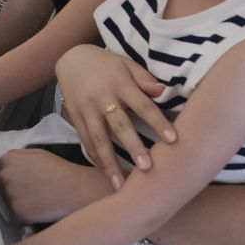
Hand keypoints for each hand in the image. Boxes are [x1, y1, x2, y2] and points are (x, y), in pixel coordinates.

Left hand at [0, 149, 113, 224]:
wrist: (77, 190)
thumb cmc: (60, 171)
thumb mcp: (37, 154)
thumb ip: (17, 159)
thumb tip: (6, 168)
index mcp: (8, 159)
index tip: (7, 187)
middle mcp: (5, 175)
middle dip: (9, 193)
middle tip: (29, 196)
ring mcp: (10, 194)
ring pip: (7, 204)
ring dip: (18, 206)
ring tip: (38, 203)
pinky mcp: (17, 212)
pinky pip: (16, 218)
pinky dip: (24, 219)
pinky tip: (39, 213)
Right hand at [54, 44, 174, 188]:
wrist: (70, 58)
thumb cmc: (106, 63)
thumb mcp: (126, 64)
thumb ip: (144, 79)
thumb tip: (163, 92)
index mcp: (120, 84)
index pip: (143, 105)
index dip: (158, 122)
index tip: (173, 140)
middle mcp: (102, 98)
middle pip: (119, 125)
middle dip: (133, 147)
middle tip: (147, 168)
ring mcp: (86, 109)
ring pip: (98, 139)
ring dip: (110, 163)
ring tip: (120, 185)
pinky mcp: (75, 117)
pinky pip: (86, 140)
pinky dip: (96, 158)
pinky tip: (105, 174)